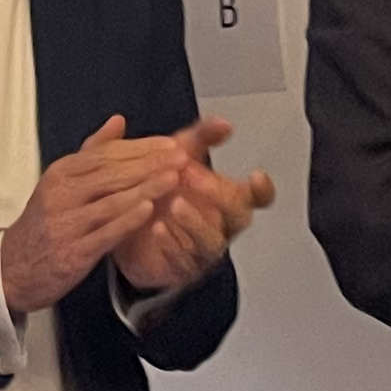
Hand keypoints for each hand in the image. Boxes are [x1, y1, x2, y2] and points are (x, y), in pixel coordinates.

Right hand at [0, 116, 203, 315]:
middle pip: (112, 173)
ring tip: (173, 178)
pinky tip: (148, 210)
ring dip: (146, 188)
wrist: (13, 268)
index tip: (168, 143)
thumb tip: (118, 121)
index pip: (106, 153)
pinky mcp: (73, 251)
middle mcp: (62, 193)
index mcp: (62, 172)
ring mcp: (67, 222)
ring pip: (112, 200)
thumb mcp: (62, 181)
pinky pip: (105, 232)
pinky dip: (128, 220)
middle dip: (150, 164)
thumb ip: (93, 151)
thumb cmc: (44, 224)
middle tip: (179, 156)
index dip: (140, 147)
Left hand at [113, 117, 275, 294]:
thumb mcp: (180, 155)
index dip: (263, 189)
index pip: (258, 198)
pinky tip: (158, 230)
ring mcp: (203, 249)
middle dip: (219, 195)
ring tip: (176, 205)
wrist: (128, 223)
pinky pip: (183, 261)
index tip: (256, 175)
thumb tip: (224, 123)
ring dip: (195, 222)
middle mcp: (221, 225)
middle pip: (238, 216)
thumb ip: (202, 137)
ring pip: (211, 241)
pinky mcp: (181, 267)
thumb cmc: (164, 190)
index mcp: (228, 199)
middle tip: (192, 176)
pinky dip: (171, 245)